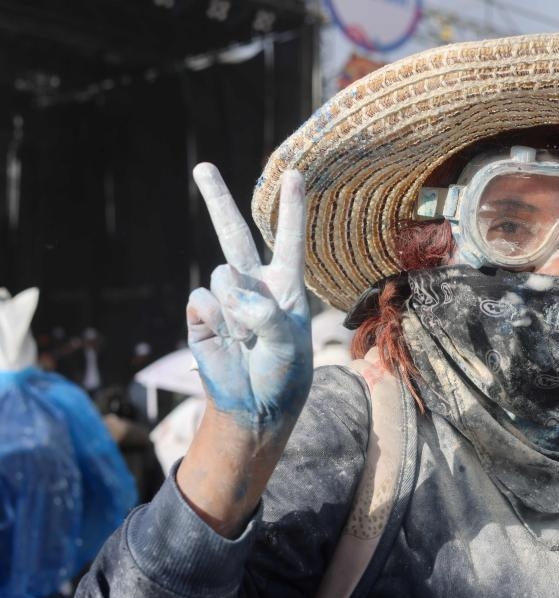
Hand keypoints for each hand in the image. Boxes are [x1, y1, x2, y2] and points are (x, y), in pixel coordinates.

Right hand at [186, 164, 312, 440]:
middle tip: (202, 167)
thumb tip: (229, 294)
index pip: (288, 240)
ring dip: (236, 309)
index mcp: (285, 287)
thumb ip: (266, 313)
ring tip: (248, 340)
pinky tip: (228, 342)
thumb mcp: (290, 342)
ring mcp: (225, 299)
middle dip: (217, 200)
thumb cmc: (284, 374)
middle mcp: (254, 286)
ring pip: (222, 276)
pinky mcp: (201, 316)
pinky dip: (217, 320)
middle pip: (233, 234)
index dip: (291, 208)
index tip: (295, 174)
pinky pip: (203, 300)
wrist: (256, 407)